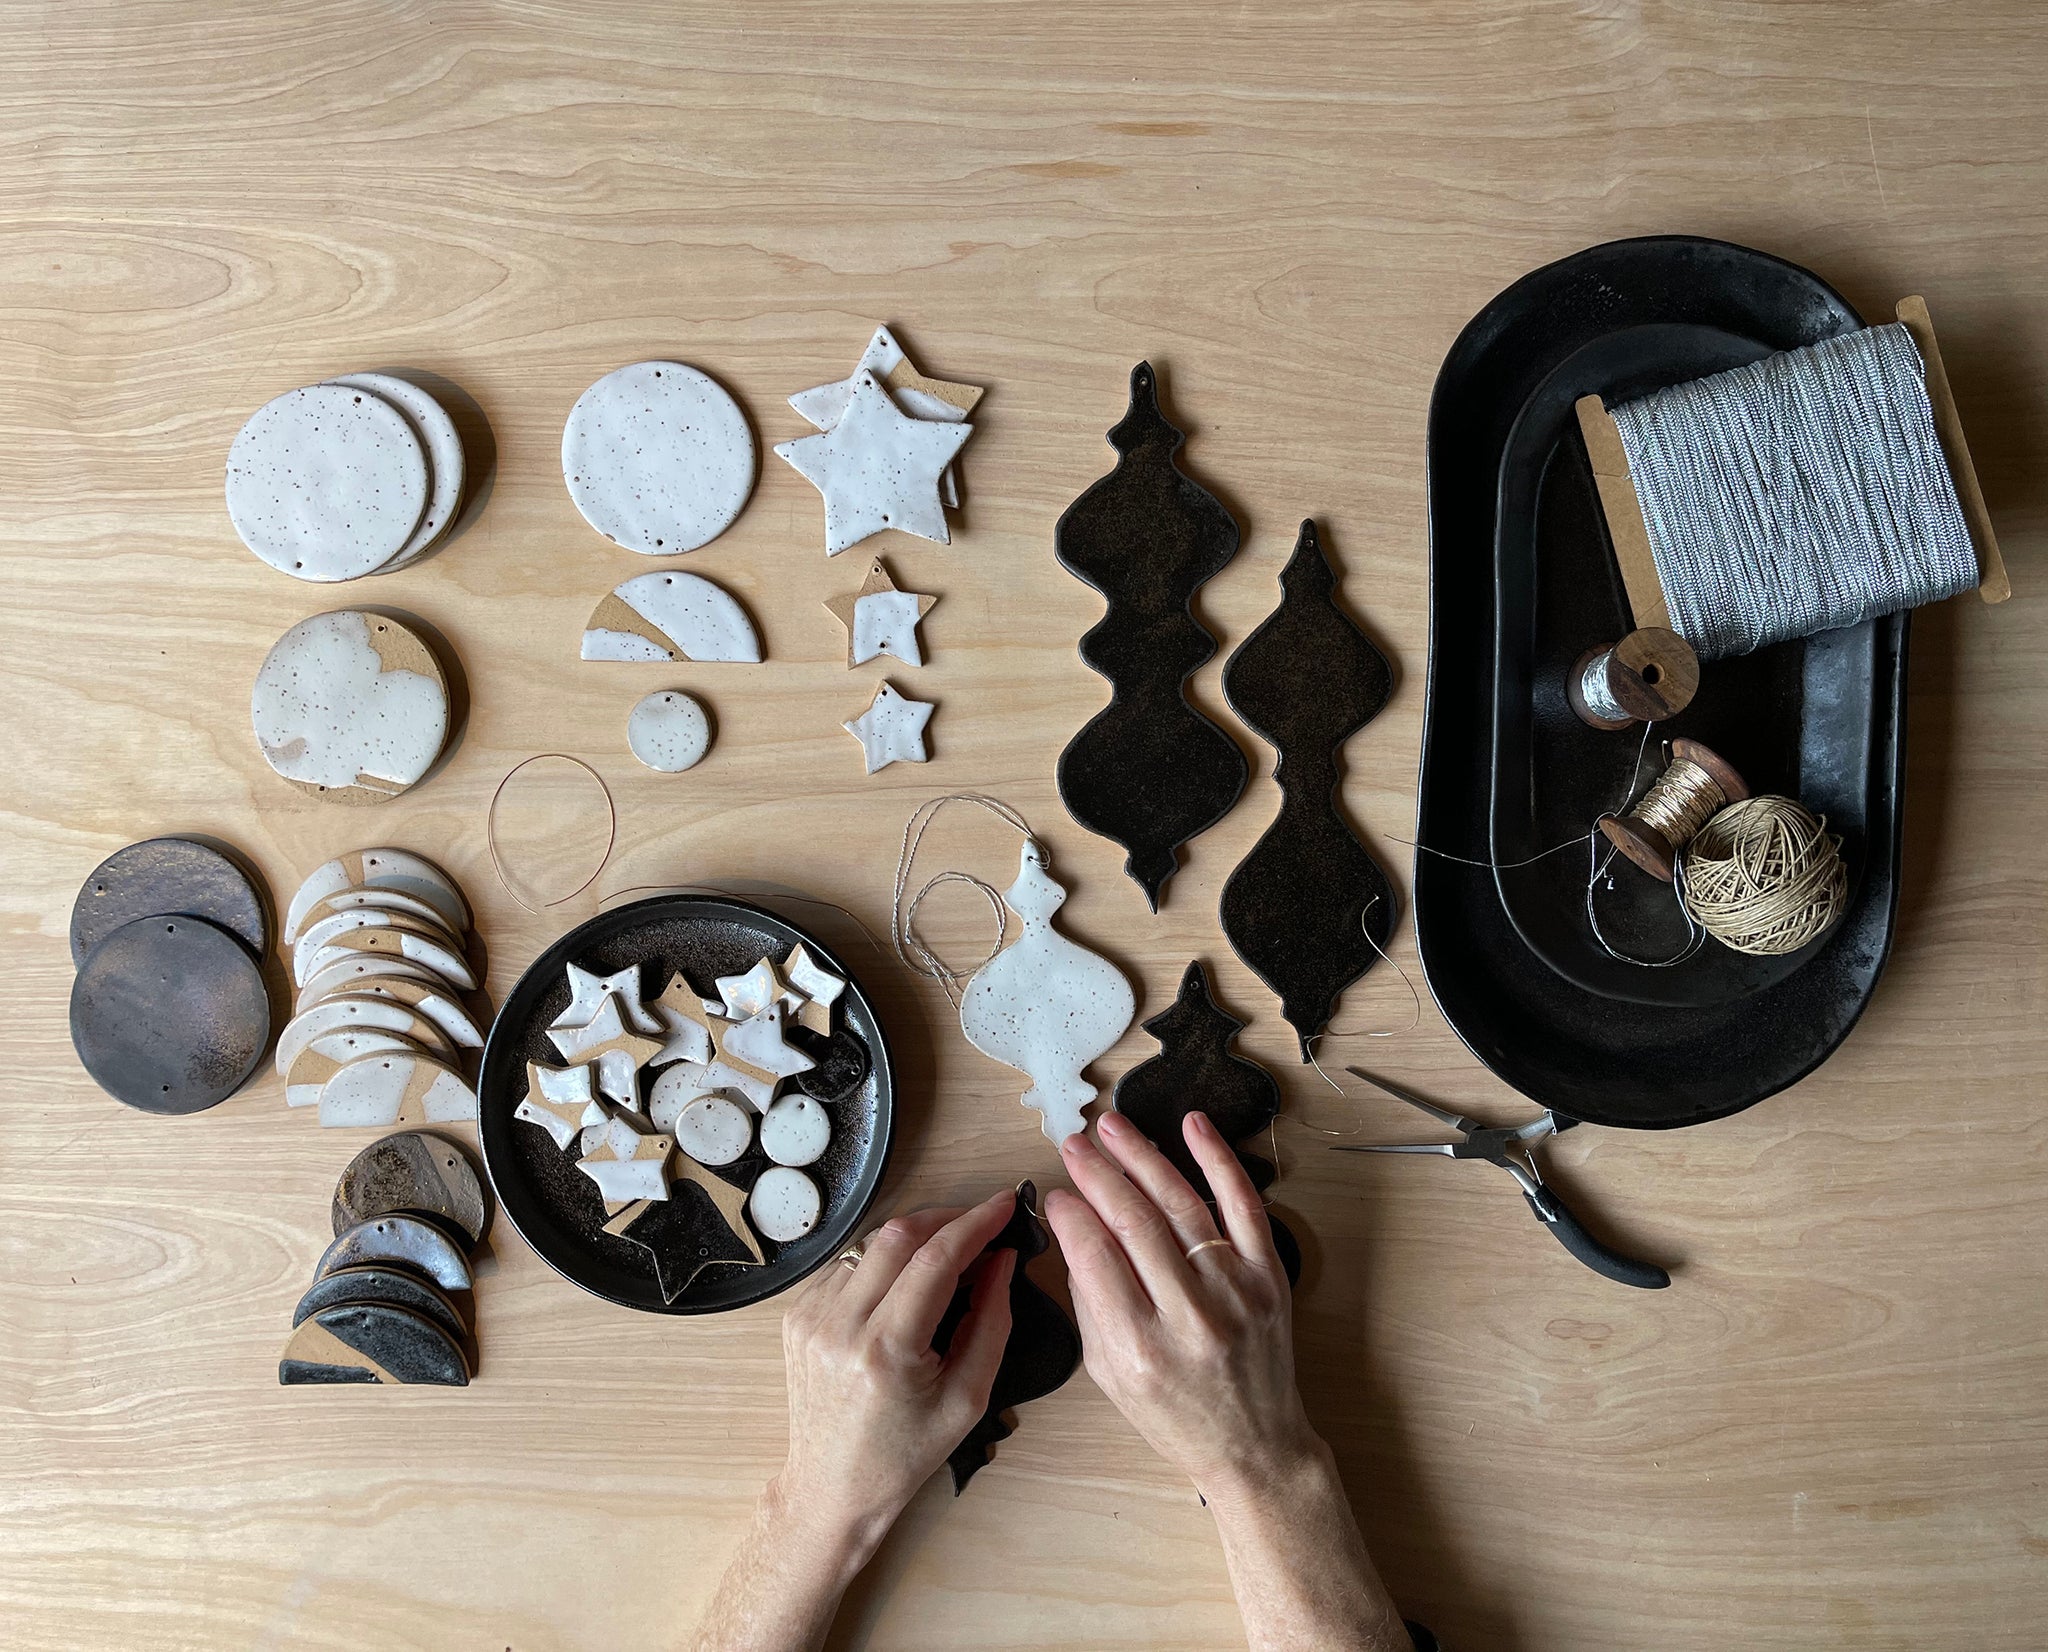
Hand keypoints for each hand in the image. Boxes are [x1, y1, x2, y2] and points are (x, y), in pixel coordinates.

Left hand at [770, 1192, 1017, 1557]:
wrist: (832, 1487)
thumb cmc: (905, 1452)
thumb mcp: (968, 1398)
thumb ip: (991, 1322)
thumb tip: (1002, 1260)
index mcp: (886, 1350)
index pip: (935, 1259)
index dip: (975, 1223)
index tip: (1004, 1205)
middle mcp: (840, 1325)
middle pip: (898, 1234)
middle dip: (946, 1217)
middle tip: (980, 1223)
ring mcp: (811, 1316)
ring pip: (870, 1243)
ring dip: (914, 1236)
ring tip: (947, 1254)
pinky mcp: (797, 1314)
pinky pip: (847, 1264)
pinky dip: (882, 1260)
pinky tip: (904, 1281)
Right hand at [1045, 1111, 1319, 1499]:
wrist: (1254, 1445)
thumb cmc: (1175, 1415)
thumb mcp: (1108, 1375)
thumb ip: (1089, 1302)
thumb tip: (1072, 1230)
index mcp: (1141, 1348)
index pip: (1096, 1257)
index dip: (1071, 1215)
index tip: (1056, 1192)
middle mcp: (1190, 1316)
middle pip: (1135, 1223)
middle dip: (1097, 1174)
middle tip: (1073, 1144)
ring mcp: (1235, 1292)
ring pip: (1182, 1205)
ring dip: (1142, 1157)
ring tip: (1112, 1128)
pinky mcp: (1269, 1277)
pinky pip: (1243, 1205)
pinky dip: (1217, 1160)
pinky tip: (1192, 1126)